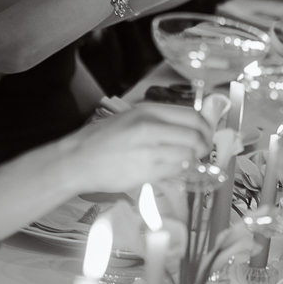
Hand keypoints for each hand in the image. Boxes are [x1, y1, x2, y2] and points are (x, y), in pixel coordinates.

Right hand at [57, 104, 207, 193]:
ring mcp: (149, 150)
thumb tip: (189, 127)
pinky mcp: (146, 172)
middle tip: (200, 152)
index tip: (205, 135)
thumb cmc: (101, 140)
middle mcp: (150, 127)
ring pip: (188, 155)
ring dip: (192, 161)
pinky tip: (173, 171)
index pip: (192, 116)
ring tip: (185, 163)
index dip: (205, 128)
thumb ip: (159, 121)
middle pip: (195, 136)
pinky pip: (176, 171)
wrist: (77, 160)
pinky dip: (180, 172)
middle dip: (203, 146)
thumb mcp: (130, 118)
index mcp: (148, 111)